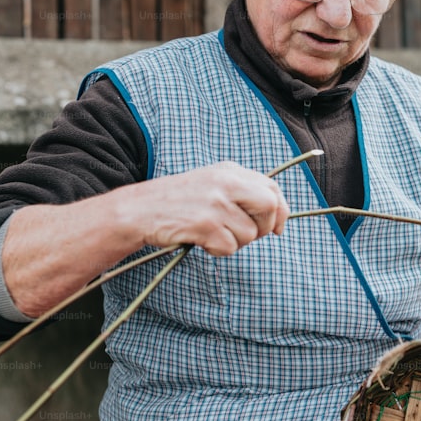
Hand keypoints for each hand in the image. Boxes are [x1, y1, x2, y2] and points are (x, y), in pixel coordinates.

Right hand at [123, 161, 289, 255]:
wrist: (139, 210)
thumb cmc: (178, 202)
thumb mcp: (212, 183)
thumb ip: (242, 191)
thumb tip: (276, 214)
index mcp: (230, 170)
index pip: (273, 189)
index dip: (281, 211)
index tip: (277, 228)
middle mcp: (225, 182)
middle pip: (269, 207)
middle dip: (265, 227)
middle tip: (244, 233)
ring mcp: (216, 203)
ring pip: (250, 234)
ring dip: (234, 242)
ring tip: (211, 233)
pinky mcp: (205, 224)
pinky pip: (230, 247)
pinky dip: (218, 250)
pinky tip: (201, 240)